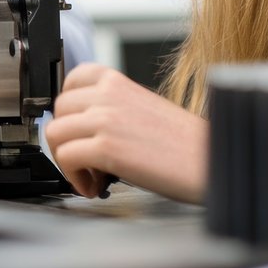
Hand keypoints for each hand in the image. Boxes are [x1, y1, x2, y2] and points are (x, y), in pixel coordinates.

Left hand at [44, 63, 207, 202]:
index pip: (71, 80)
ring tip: (92, 176)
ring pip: (55, 133)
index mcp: (118, 83)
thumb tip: (84, 129)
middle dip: (67, 138)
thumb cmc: (185, 144)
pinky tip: (95, 188)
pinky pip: (66, 158)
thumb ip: (113, 110)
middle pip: (58, 110)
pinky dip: (75, 178)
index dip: (68, 109)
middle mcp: (109, 95)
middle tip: (86, 160)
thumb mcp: (143, 110)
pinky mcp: (107, 147)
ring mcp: (106, 119)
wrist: (212, 162)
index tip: (76, 128)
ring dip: (67, 161)